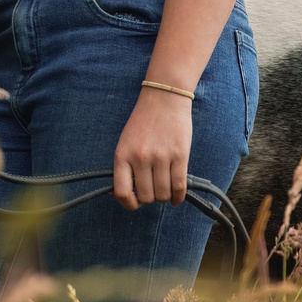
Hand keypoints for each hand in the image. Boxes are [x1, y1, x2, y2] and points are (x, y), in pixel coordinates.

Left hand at [113, 88, 191, 209]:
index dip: (129, 204)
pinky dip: (178, 197)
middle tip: (153, 190)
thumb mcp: (126, 142)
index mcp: (123, 155)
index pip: (122, 192)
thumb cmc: (144, 121)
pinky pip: (179, 186)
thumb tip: (125, 195)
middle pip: (146, 196)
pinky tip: (177, 197)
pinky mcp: (180, 155)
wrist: (164, 98)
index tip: (135, 203)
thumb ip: (125, 166)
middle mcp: (140, 158)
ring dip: (165, 196)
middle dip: (150, 198)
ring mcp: (161, 157)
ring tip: (165, 188)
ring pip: (163, 194)